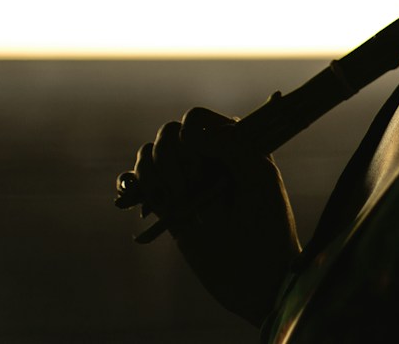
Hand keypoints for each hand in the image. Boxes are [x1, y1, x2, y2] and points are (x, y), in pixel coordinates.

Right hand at [117, 108, 300, 324]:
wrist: (257, 279)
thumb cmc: (269, 227)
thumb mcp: (259, 179)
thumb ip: (231, 146)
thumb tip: (187, 134)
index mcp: (234, 144)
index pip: (196, 119)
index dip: (191, 136)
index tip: (202, 168)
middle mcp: (207, 157)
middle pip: (168, 135)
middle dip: (171, 159)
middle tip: (189, 190)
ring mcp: (186, 181)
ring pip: (149, 154)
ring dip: (152, 173)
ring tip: (174, 201)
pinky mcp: (168, 207)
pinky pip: (137, 182)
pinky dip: (130, 184)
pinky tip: (137, 198)